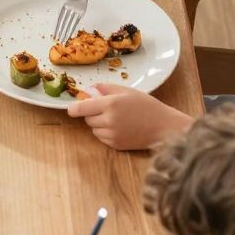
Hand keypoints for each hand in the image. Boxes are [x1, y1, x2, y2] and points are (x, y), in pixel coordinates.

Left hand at [67, 85, 189, 150]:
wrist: (163, 127)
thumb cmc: (147, 106)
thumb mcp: (127, 91)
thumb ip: (106, 88)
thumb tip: (89, 90)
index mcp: (111, 104)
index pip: (82, 108)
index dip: (74, 108)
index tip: (72, 108)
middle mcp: (109, 120)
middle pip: (87, 118)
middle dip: (92, 113)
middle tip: (106, 108)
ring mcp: (112, 135)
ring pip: (94, 129)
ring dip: (99, 123)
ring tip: (116, 118)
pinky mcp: (116, 145)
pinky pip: (102, 137)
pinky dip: (106, 132)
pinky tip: (120, 127)